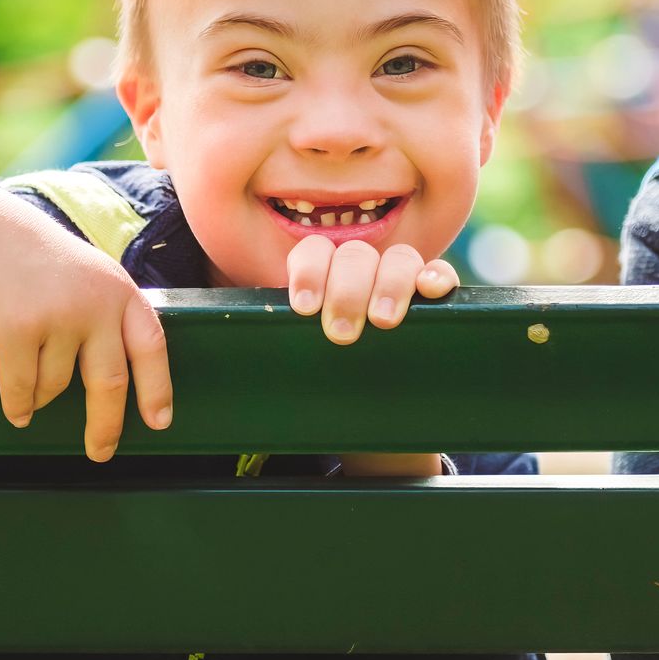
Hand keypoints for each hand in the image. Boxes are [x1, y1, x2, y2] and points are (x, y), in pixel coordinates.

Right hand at [0, 172, 171, 461]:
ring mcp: (58, 318)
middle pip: (110, 382)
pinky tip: (17, 410)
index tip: (159, 422)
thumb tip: (120, 377)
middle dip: (105, 425)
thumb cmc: (30, 256)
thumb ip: (107, 314)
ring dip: (40, 393)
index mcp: (120, 290)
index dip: (157, 388)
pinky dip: (18, 405)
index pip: (151, 346)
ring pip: (56, 387)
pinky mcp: (18, 332)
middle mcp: (96, 304)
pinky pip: (22, 390)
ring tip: (25, 364)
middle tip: (100, 452)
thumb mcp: (87, 274)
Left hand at [285, 237, 454, 476]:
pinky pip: (439, 273)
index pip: (314, 252)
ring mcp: (399, 280)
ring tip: (382, 321)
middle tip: (339, 333)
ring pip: (398, 259)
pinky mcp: (434, 297)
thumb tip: (219, 378)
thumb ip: (275, 353)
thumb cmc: (322, 380)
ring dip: (389, 284)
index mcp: (322, 276)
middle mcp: (360, 271)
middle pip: (354, 255)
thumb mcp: (297, 364)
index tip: (304, 308)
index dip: (309, 273)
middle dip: (346, 290)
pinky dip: (437, 276)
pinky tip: (432, 290)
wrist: (365, 407)